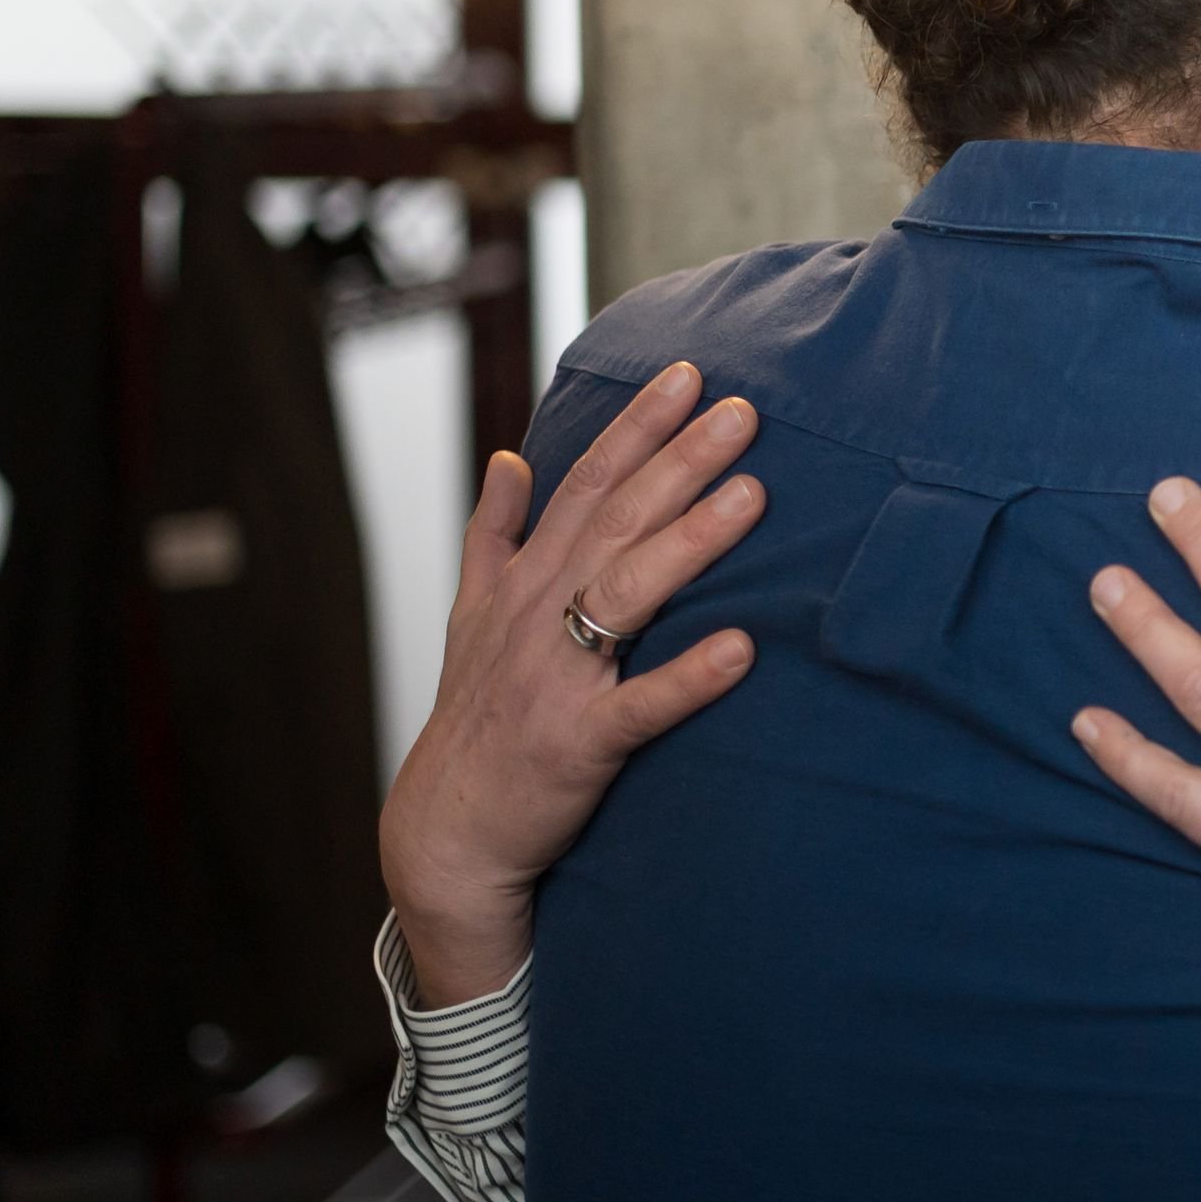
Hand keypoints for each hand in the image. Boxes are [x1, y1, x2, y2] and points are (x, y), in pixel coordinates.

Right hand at [378, 364, 767, 1006]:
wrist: (448, 828)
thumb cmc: (478, 714)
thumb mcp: (473, 615)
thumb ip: (495, 534)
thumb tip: (506, 458)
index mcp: (525, 580)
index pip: (586, 483)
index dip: (635, 426)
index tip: (687, 372)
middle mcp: (539, 615)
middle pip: (616, 520)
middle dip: (679, 461)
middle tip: (744, 410)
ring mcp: (559, 678)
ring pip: (627, 594)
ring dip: (689, 542)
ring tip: (752, 496)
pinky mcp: (581, 743)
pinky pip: (642, 706)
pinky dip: (689, 677)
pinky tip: (743, 649)